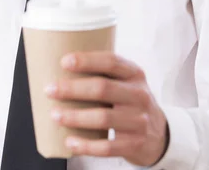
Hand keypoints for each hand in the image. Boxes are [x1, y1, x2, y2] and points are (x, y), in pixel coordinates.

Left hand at [45, 51, 168, 165]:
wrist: (158, 133)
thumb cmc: (129, 100)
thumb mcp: (125, 81)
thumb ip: (103, 73)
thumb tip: (59, 68)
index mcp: (134, 73)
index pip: (111, 62)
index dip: (87, 61)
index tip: (64, 62)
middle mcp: (139, 95)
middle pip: (103, 88)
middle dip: (73, 89)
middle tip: (49, 90)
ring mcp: (139, 121)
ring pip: (103, 118)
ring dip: (75, 117)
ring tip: (55, 115)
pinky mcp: (135, 144)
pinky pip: (108, 146)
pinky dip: (86, 145)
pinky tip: (70, 141)